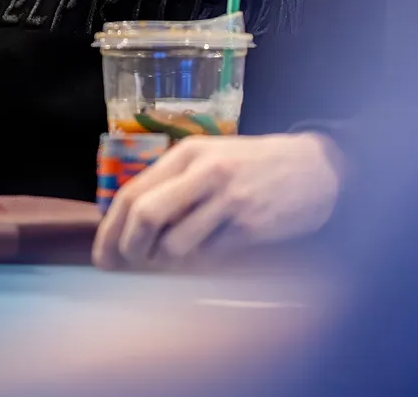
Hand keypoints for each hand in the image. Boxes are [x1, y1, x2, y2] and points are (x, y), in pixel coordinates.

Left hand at [93, 132, 343, 270]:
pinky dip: (200, 263)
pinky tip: (209, 253)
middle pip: (145, 216)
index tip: (103, 258)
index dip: (110, 231)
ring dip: (168, 261)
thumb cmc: (252, 167)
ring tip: (178, 256)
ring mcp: (228, 199)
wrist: (314, 168)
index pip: (131, 193)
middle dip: (130, 249)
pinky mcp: (250, 225)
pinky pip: (209, 256)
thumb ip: (172, 184)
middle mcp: (204, 172)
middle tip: (131, 264)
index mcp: (186, 154)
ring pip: (175, 244)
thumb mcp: (208, 159)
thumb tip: (127, 227)